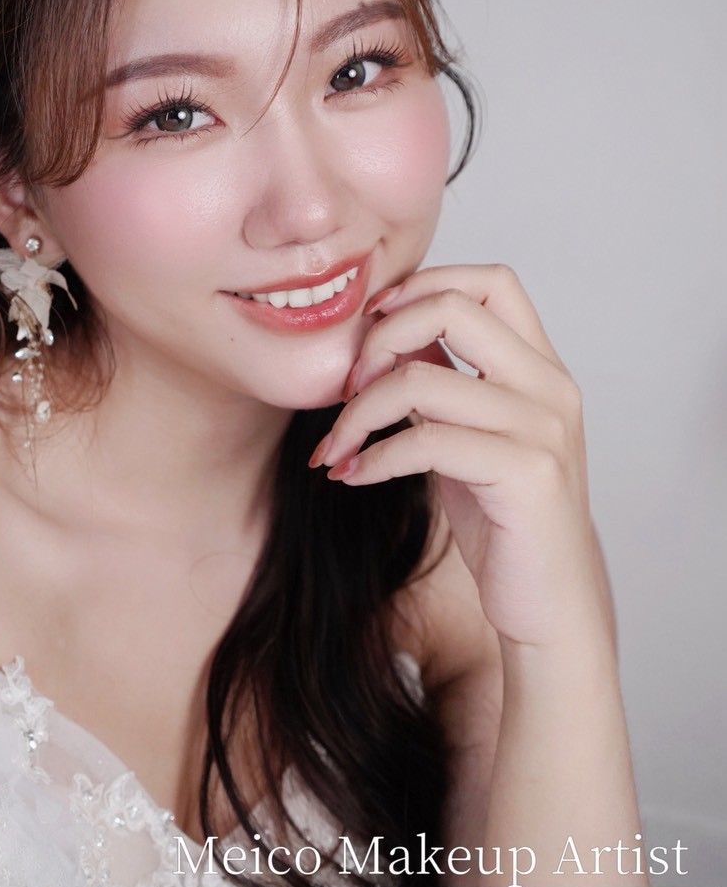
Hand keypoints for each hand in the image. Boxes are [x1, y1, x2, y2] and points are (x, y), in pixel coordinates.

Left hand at [309, 264, 608, 649]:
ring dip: (358, 413)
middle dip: (380, 340)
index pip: (490, 282)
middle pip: (454, 308)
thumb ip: (442, 386)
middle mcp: (551, 387)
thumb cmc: (506, 522)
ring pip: (421, 380)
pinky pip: (425, 442)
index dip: (422, 287)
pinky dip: (372, 456)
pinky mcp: (527, 474)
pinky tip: (354, 474)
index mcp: (541, 368)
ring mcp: (542, 428)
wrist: (551, 605)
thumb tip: (383, 342)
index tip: (373, 328)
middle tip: (347, 387)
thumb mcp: (470, 438)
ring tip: (336, 447)